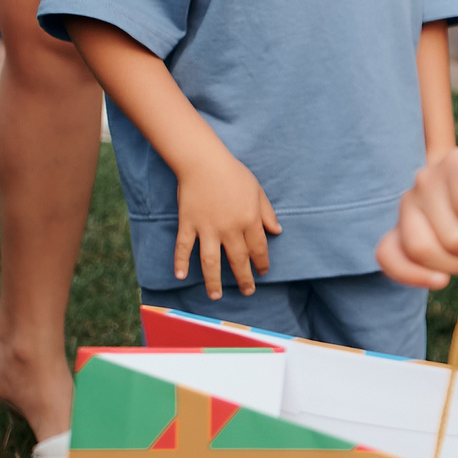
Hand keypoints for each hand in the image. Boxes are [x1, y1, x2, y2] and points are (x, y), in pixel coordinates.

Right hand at [174, 151, 280, 298]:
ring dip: (213, 281)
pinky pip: (183, 247)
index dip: (262, 263)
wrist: (203, 161)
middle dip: (244, 279)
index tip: (263, 272)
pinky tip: (180, 276)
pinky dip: (180, 262)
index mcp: (249, 220)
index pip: (258, 249)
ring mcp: (207, 228)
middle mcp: (229, 229)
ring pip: (210, 261)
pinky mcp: (188, 223)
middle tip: (248, 292)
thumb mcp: (257, 191)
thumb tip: (277, 231)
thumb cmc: (233, 173)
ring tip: (216, 296)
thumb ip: (267, 213)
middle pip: (238, 260)